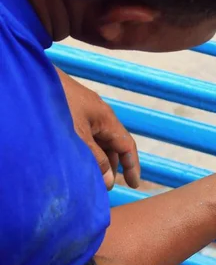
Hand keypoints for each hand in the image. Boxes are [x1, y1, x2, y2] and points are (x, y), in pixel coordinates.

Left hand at [57, 68, 139, 188]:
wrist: (33, 78)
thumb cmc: (58, 106)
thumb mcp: (78, 137)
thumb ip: (95, 159)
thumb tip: (110, 180)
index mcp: (107, 119)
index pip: (127, 146)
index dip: (132, 166)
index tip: (133, 185)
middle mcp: (100, 115)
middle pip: (114, 144)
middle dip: (113, 166)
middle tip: (105, 186)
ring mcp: (85, 111)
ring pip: (99, 140)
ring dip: (99, 158)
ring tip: (91, 176)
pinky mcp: (72, 110)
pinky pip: (86, 134)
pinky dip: (87, 149)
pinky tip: (77, 158)